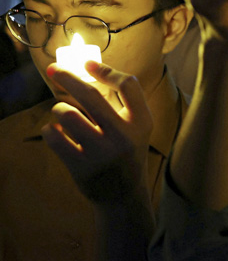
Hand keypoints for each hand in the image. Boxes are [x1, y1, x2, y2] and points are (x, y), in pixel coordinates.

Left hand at [41, 62, 151, 204]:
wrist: (124, 196)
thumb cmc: (125, 154)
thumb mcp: (136, 129)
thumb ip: (120, 104)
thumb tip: (86, 70)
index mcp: (142, 123)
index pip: (128, 85)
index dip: (105, 70)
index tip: (88, 64)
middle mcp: (124, 136)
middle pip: (90, 94)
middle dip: (66, 77)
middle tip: (53, 70)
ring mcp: (102, 152)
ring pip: (66, 114)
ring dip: (59, 110)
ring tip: (64, 116)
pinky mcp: (81, 166)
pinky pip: (54, 136)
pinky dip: (51, 130)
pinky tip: (58, 134)